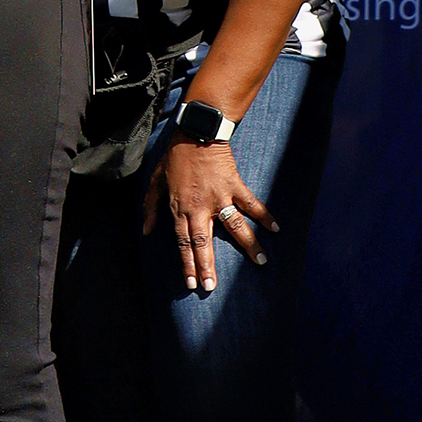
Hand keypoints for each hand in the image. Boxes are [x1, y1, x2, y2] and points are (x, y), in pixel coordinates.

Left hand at [143, 136, 273, 294]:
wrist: (194, 133)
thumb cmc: (174, 158)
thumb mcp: (155, 182)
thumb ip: (151, 207)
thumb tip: (145, 230)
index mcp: (180, 208)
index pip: (183, 242)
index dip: (187, 263)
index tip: (192, 284)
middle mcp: (199, 207)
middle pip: (204, 242)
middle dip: (208, 267)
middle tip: (213, 287)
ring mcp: (219, 197)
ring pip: (234, 227)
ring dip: (249, 245)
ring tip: (262, 263)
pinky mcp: (235, 186)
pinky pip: (252, 204)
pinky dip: (264, 216)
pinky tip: (276, 230)